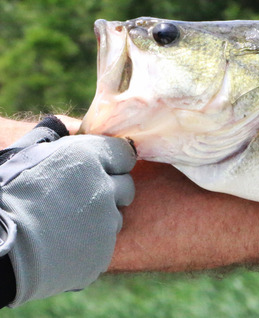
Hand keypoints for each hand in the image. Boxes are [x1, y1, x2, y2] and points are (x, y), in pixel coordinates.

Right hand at [0, 117, 135, 307]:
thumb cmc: (4, 196)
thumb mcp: (22, 157)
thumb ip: (48, 140)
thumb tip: (58, 126)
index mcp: (87, 157)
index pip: (124, 154)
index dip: (112, 162)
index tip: (100, 169)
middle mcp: (104, 187)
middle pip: (126, 186)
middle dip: (110, 191)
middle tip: (81, 199)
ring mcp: (106, 222)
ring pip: (115, 218)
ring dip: (100, 220)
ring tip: (67, 224)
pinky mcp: (103, 253)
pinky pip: (104, 246)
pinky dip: (90, 246)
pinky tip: (64, 246)